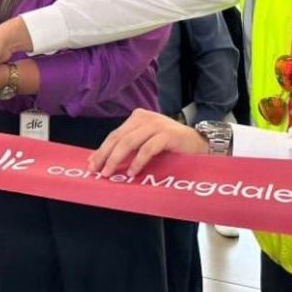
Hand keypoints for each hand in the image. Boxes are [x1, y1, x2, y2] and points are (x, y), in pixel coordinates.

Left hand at [88, 109, 208, 176]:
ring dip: (117, 159)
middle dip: (105, 155)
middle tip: (97, 171)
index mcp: (137, 118)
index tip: (91, 164)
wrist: (200, 144)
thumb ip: (130, 148)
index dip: (101, 150)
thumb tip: (104, 161)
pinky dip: (137, 161)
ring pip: (129, 142)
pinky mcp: (167, 135)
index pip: (115, 134)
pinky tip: (132, 172)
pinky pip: (148, 148)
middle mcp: (145, 118)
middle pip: (118, 137)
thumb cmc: (171, 146)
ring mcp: (157, 125)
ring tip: (110, 173)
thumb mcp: (147, 142)